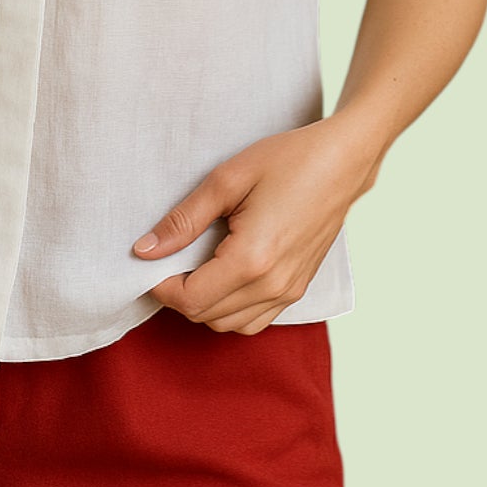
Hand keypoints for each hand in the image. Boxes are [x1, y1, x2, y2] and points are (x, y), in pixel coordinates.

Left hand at [132, 117, 382, 333]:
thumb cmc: (287, 161)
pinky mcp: (298, 289)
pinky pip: (255, 320)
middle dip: (178, 295)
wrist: (342, 162)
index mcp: (252, 259)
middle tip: (168, 259)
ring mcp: (290, 292)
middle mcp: (273, 285)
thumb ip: (183, 221)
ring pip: (229, 324)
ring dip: (203, 304)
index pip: (190, 299)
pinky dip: (230, 309)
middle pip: (206, 316)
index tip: (149, 261)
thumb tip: (144, 250)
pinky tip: (223, 276)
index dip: (160, 286)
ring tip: (194, 265)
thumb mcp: (226, 180)